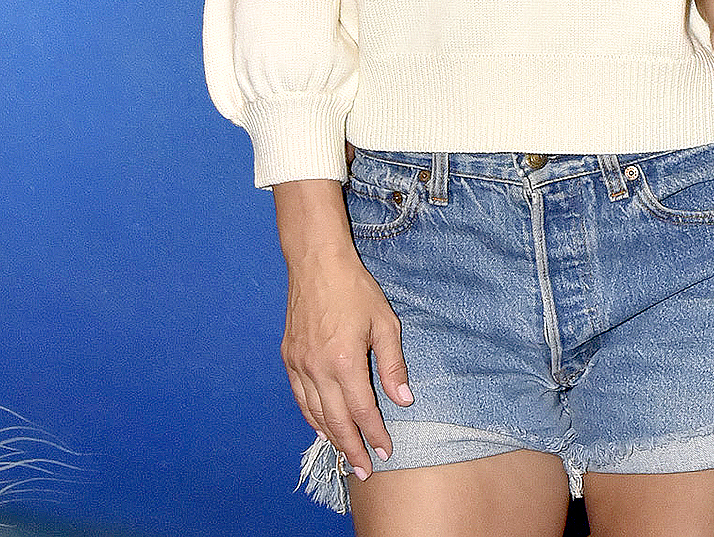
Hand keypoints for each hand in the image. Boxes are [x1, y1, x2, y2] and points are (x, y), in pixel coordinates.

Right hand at [274, 180, 411, 481]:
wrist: (317, 265)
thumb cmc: (356, 290)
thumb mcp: (385, 323)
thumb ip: (393, 364)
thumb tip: (404, 399)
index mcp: (344, 361)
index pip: (362, 410)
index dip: (375, 434)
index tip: (386, 452)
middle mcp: (317, 369)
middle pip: (335, 421)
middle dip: (351, 448)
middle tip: (364, 470)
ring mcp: (299, 366)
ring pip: (315, 414)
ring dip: (331, 437)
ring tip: (346, 453)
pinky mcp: (289, 359)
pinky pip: (301, 399)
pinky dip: (313, 417)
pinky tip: (323, 425)